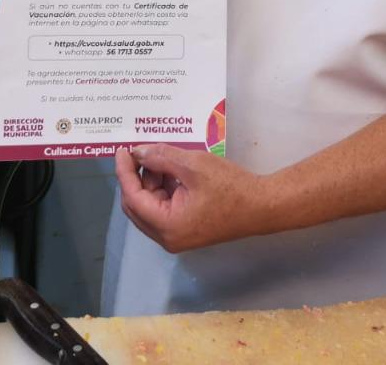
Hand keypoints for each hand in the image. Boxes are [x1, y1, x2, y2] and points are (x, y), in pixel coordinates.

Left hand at [115, 145, 273, 253]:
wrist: (263, 206)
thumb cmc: (230, 186)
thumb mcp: (193, 165)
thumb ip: (161, 157)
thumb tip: (137, 153)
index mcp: (167, 226)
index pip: (132, 198)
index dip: (124, 172)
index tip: (122, 149)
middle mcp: (168, 237)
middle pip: (137, 206)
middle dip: (136, 178)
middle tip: (140, 152)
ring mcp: (177, 236)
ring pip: (150, 206)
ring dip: (151, 182)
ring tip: (161, 157)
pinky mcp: (186, 230)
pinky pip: (164, 209)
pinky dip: (163, 189)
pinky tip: (172, 170)